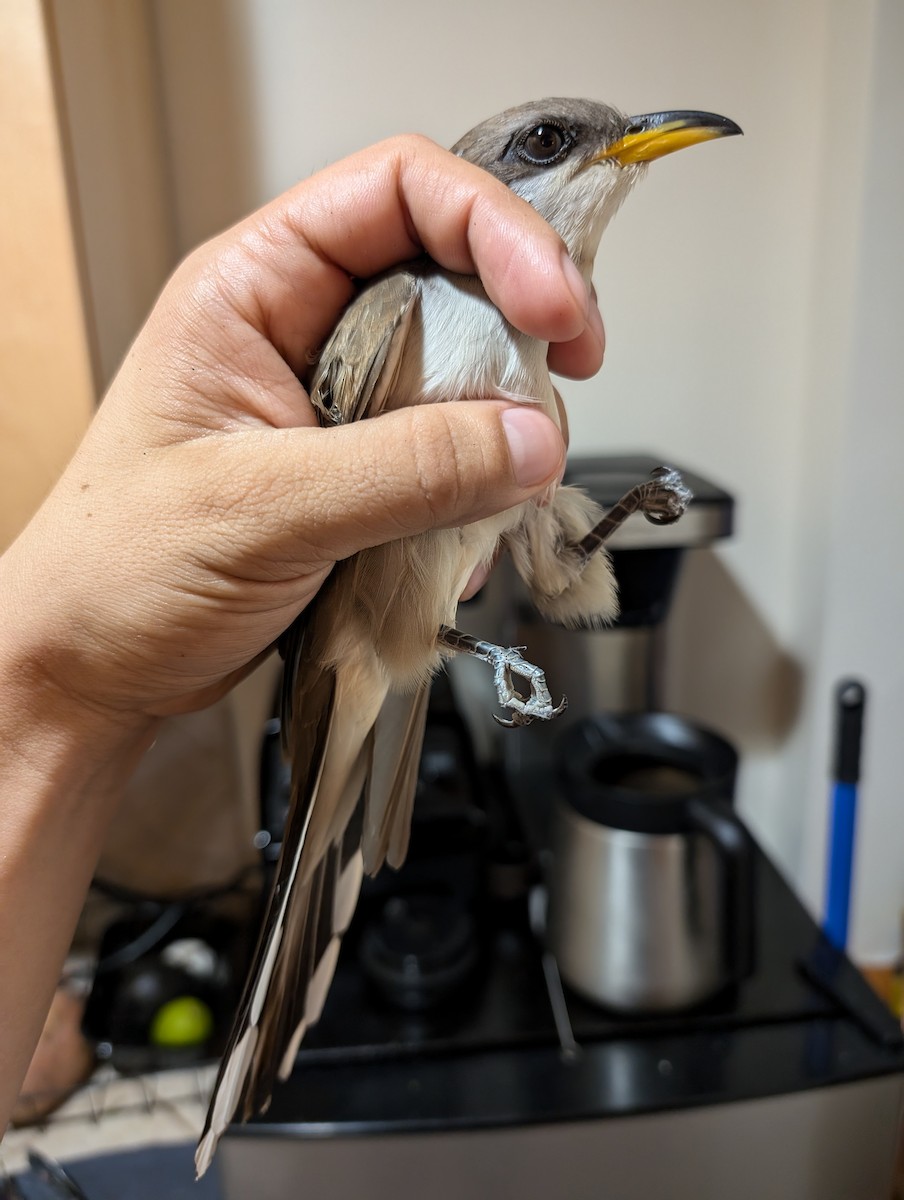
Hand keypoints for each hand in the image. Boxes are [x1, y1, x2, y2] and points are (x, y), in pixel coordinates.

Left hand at [1, 134, 603, 735]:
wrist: (97, 666)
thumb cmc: (120, 570)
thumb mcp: (263, 507)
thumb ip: (406, 469)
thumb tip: (530, 439)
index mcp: (255, 288)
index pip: (401, 192)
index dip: (497, 230)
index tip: (556, 308)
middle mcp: (303, 329)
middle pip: (451, 278)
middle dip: (518, 337)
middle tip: (553, 402)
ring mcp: (337, 401)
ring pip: (463, 375)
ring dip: (500, 434)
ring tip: (495, 498)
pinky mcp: (362, 469)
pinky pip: (451, 455)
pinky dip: (476, 495)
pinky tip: (457, 544)